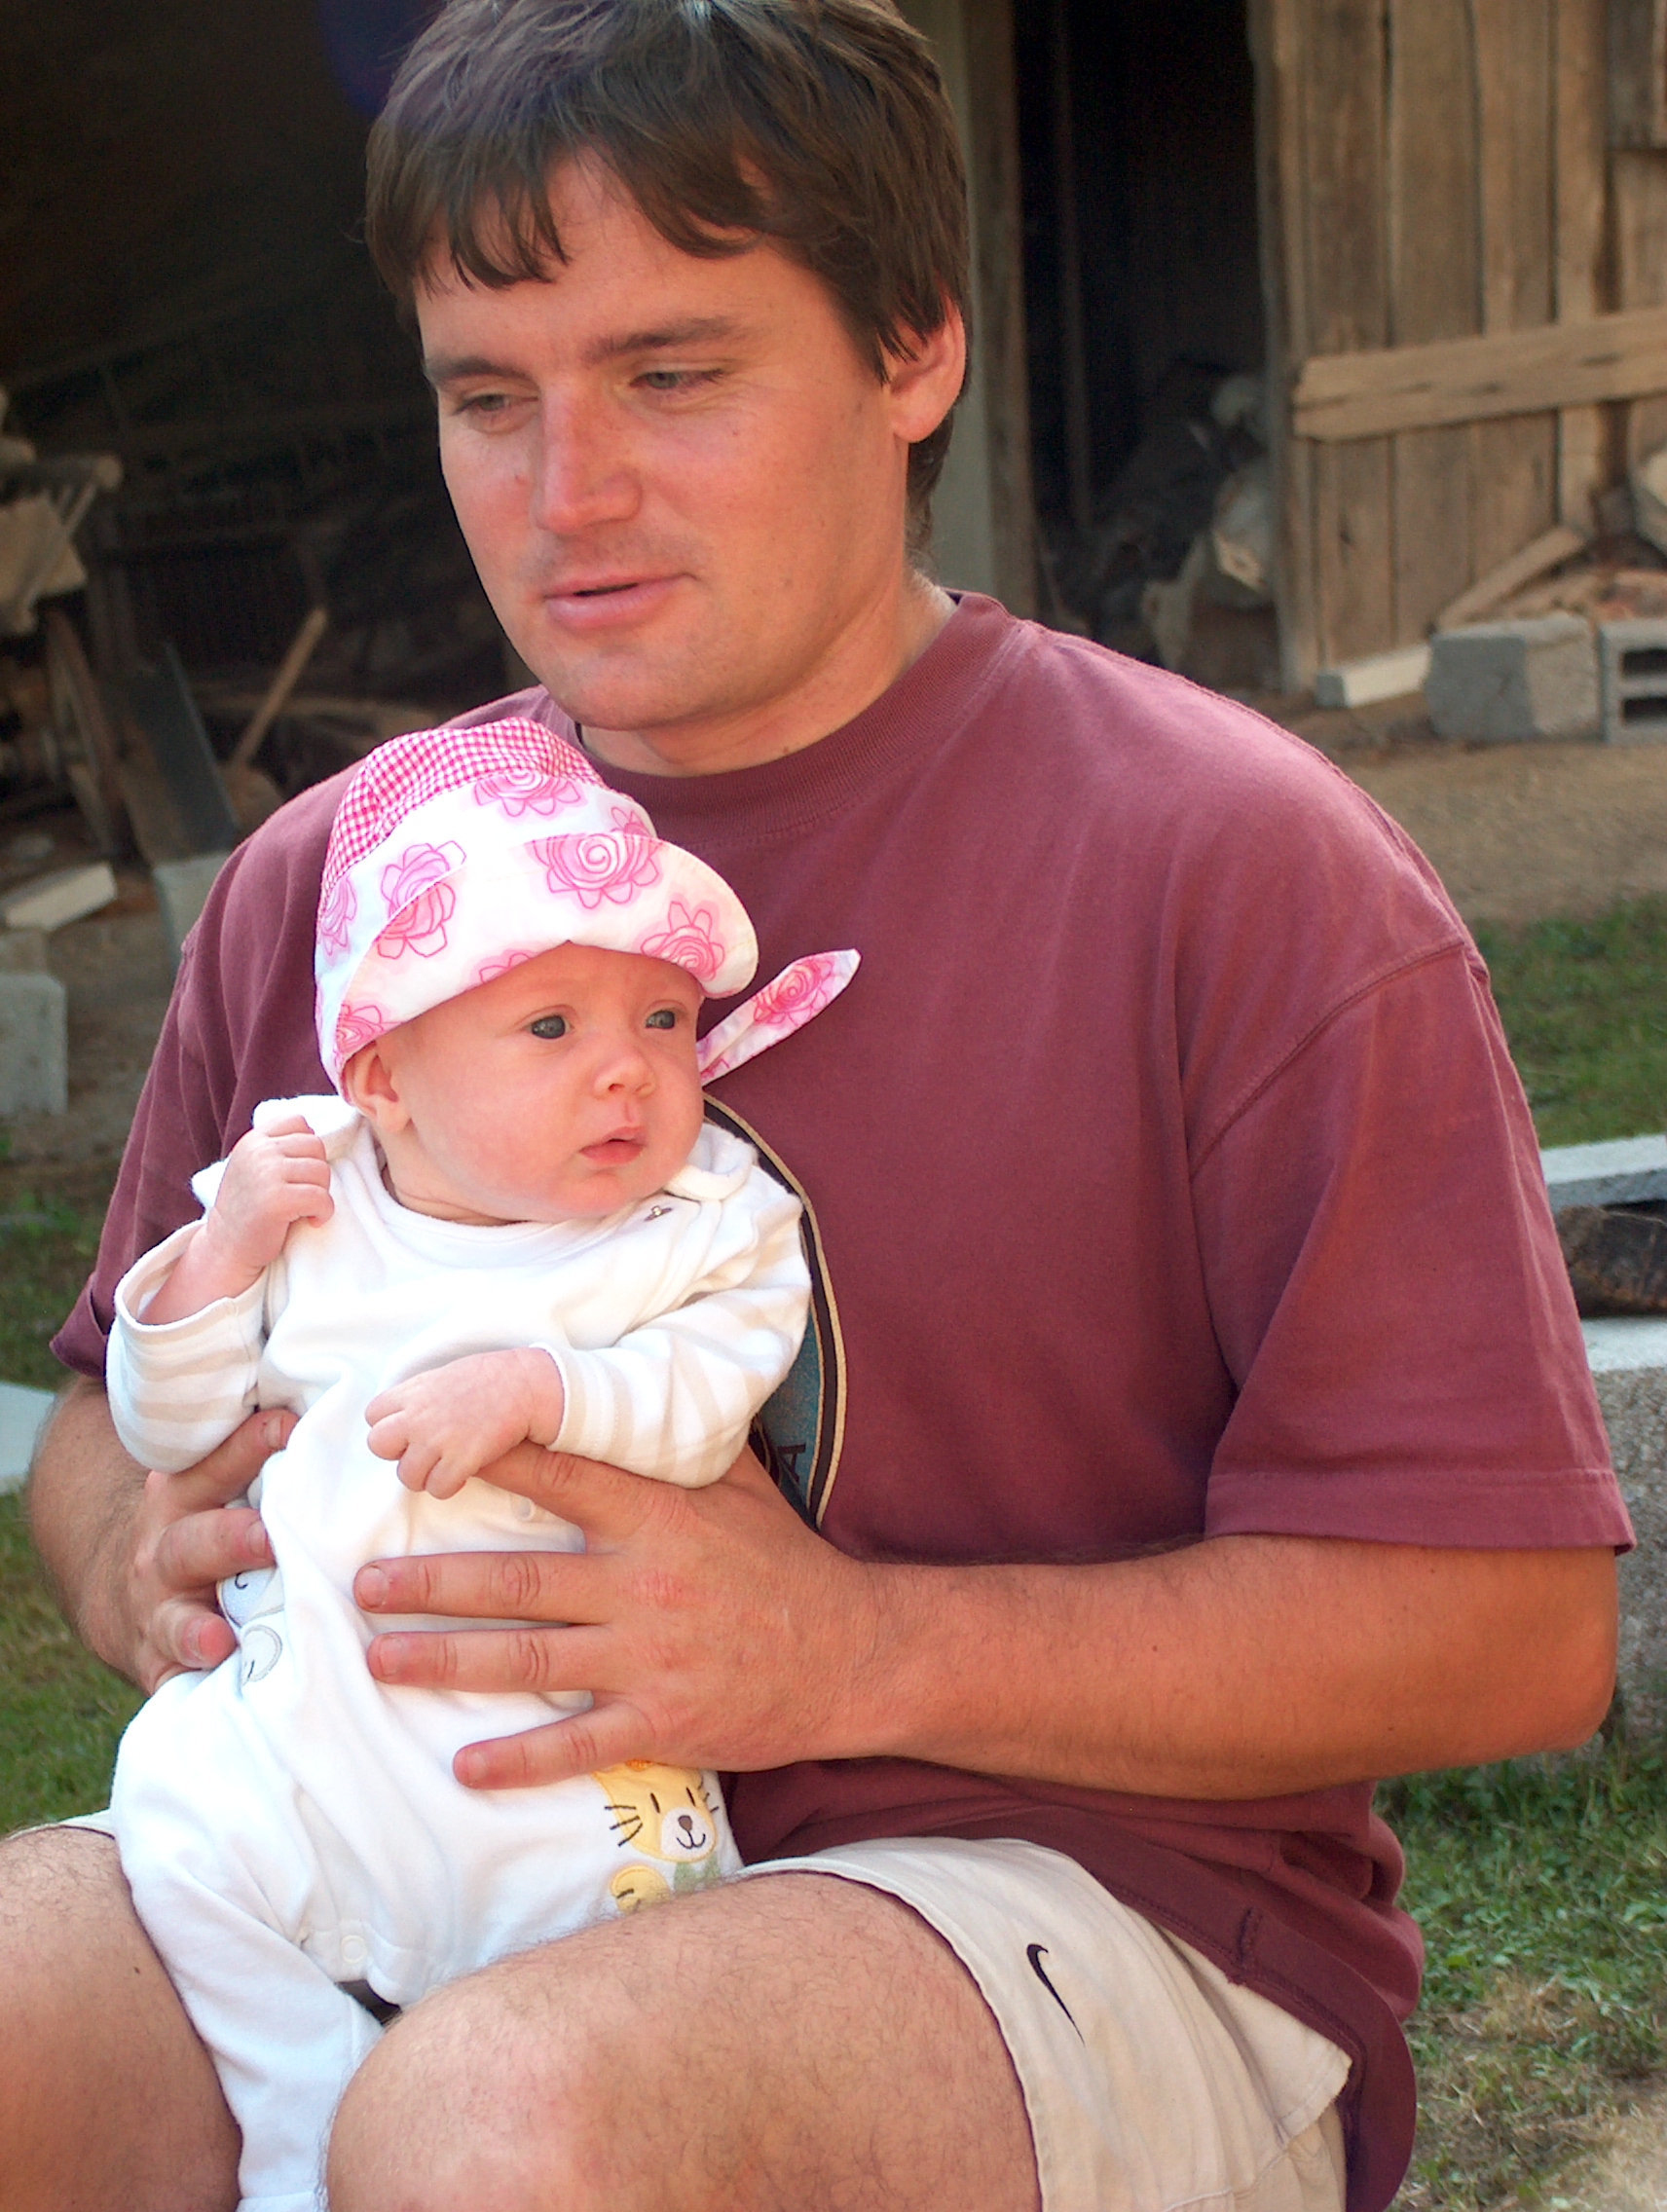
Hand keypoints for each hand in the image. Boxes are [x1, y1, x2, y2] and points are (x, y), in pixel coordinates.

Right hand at [110, 1411, 292, 1689]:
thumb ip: (259, 1457)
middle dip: (233, 1540)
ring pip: (177, 1620)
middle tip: (268, 1539)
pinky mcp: (159, 1663)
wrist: (127, 1599)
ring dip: (198, 1630)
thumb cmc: (204, 1528)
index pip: (219, 1463)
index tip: (289, 1427)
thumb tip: (342, 1407)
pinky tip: (214, 1693)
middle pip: (198, 1542)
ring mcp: (159, 1610)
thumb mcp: (213, 1485)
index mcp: (186, 1495)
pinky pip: (174, 1678)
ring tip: (217, 1638)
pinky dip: (192, 1688)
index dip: (252, 1443)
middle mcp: (167, 1549)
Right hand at [200, 1117, 332, 1283]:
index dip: (308, 1148)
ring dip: (321, 1193)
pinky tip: (312, 1221)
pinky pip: (321, 1197)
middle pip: (316, 1146)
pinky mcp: (277, 1200)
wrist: (226, 1248)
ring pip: (322, 1171)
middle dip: (317, 1173)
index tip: (299, 1173)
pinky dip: (324, 1212)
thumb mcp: (254, 1167)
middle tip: (304, 1195)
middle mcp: (258, 1152)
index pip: (299, 1122)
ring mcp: (266, 1174)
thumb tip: (318, 1134)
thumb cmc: (249, 1210)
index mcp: (253, 1140)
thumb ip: (277, 1148)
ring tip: (305, 1209)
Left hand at [354, 1445, 880, 1788]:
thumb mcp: (740, 1486)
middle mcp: (645, 1585)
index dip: (488, 1464)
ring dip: (446, 1661)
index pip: (560, 1479)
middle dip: (432, 1584)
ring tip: (379, 1658)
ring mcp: (651, 1657)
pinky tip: (462, 1765)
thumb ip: (674, 1446)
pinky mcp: (664, 1721)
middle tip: (361, 1585)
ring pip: (530, 1660)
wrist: (854, 1654)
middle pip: (519, 1582)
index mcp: (658, 1518)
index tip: (420, 1457)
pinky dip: (519, 1759)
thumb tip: (626, 1382)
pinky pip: (579, 1744)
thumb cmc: (784, 1562)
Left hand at [365, 1349, 565, 1498]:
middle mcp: (417, 1417)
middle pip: (379, 1446)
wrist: (524, 1385)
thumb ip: (419, 1396)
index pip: (373, 1416)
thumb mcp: (444, 1376)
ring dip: (425, 1476)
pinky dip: (449, 1486)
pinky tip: (463, 1474)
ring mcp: (436, 1440)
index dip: (391, 1427)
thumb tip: (407, 1415)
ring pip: (407, 1476)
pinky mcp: (459, 1460)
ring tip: (446, 1467)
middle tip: (423, 1452)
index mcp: (412, 1392)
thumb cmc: (490, 1377)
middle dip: (398, 1453)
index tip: (410, 1431)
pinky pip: (437, 1489)